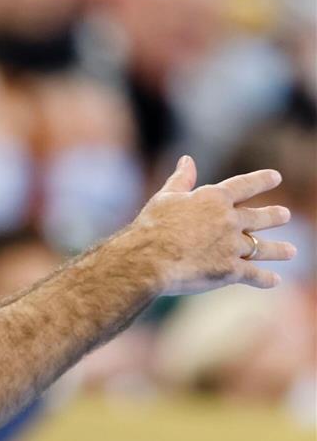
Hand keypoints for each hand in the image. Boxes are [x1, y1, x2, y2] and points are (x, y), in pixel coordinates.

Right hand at [127, 155, 296, 295]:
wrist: (149, 260)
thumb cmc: (152, 227)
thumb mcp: (165, 198)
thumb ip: (181, 180)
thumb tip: (187, 160)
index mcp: (214, 198)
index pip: (245, 185)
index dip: (262, 180)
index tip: (275, 177)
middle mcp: (229, 220)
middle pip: (259, 217)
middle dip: (274, 216)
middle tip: (285, 215)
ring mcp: (232, 246)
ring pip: (261, 247)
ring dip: (278, 250)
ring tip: (291, 251)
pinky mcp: (230, 271)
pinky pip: (254, 275)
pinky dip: (265, 279)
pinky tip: (275, 280)